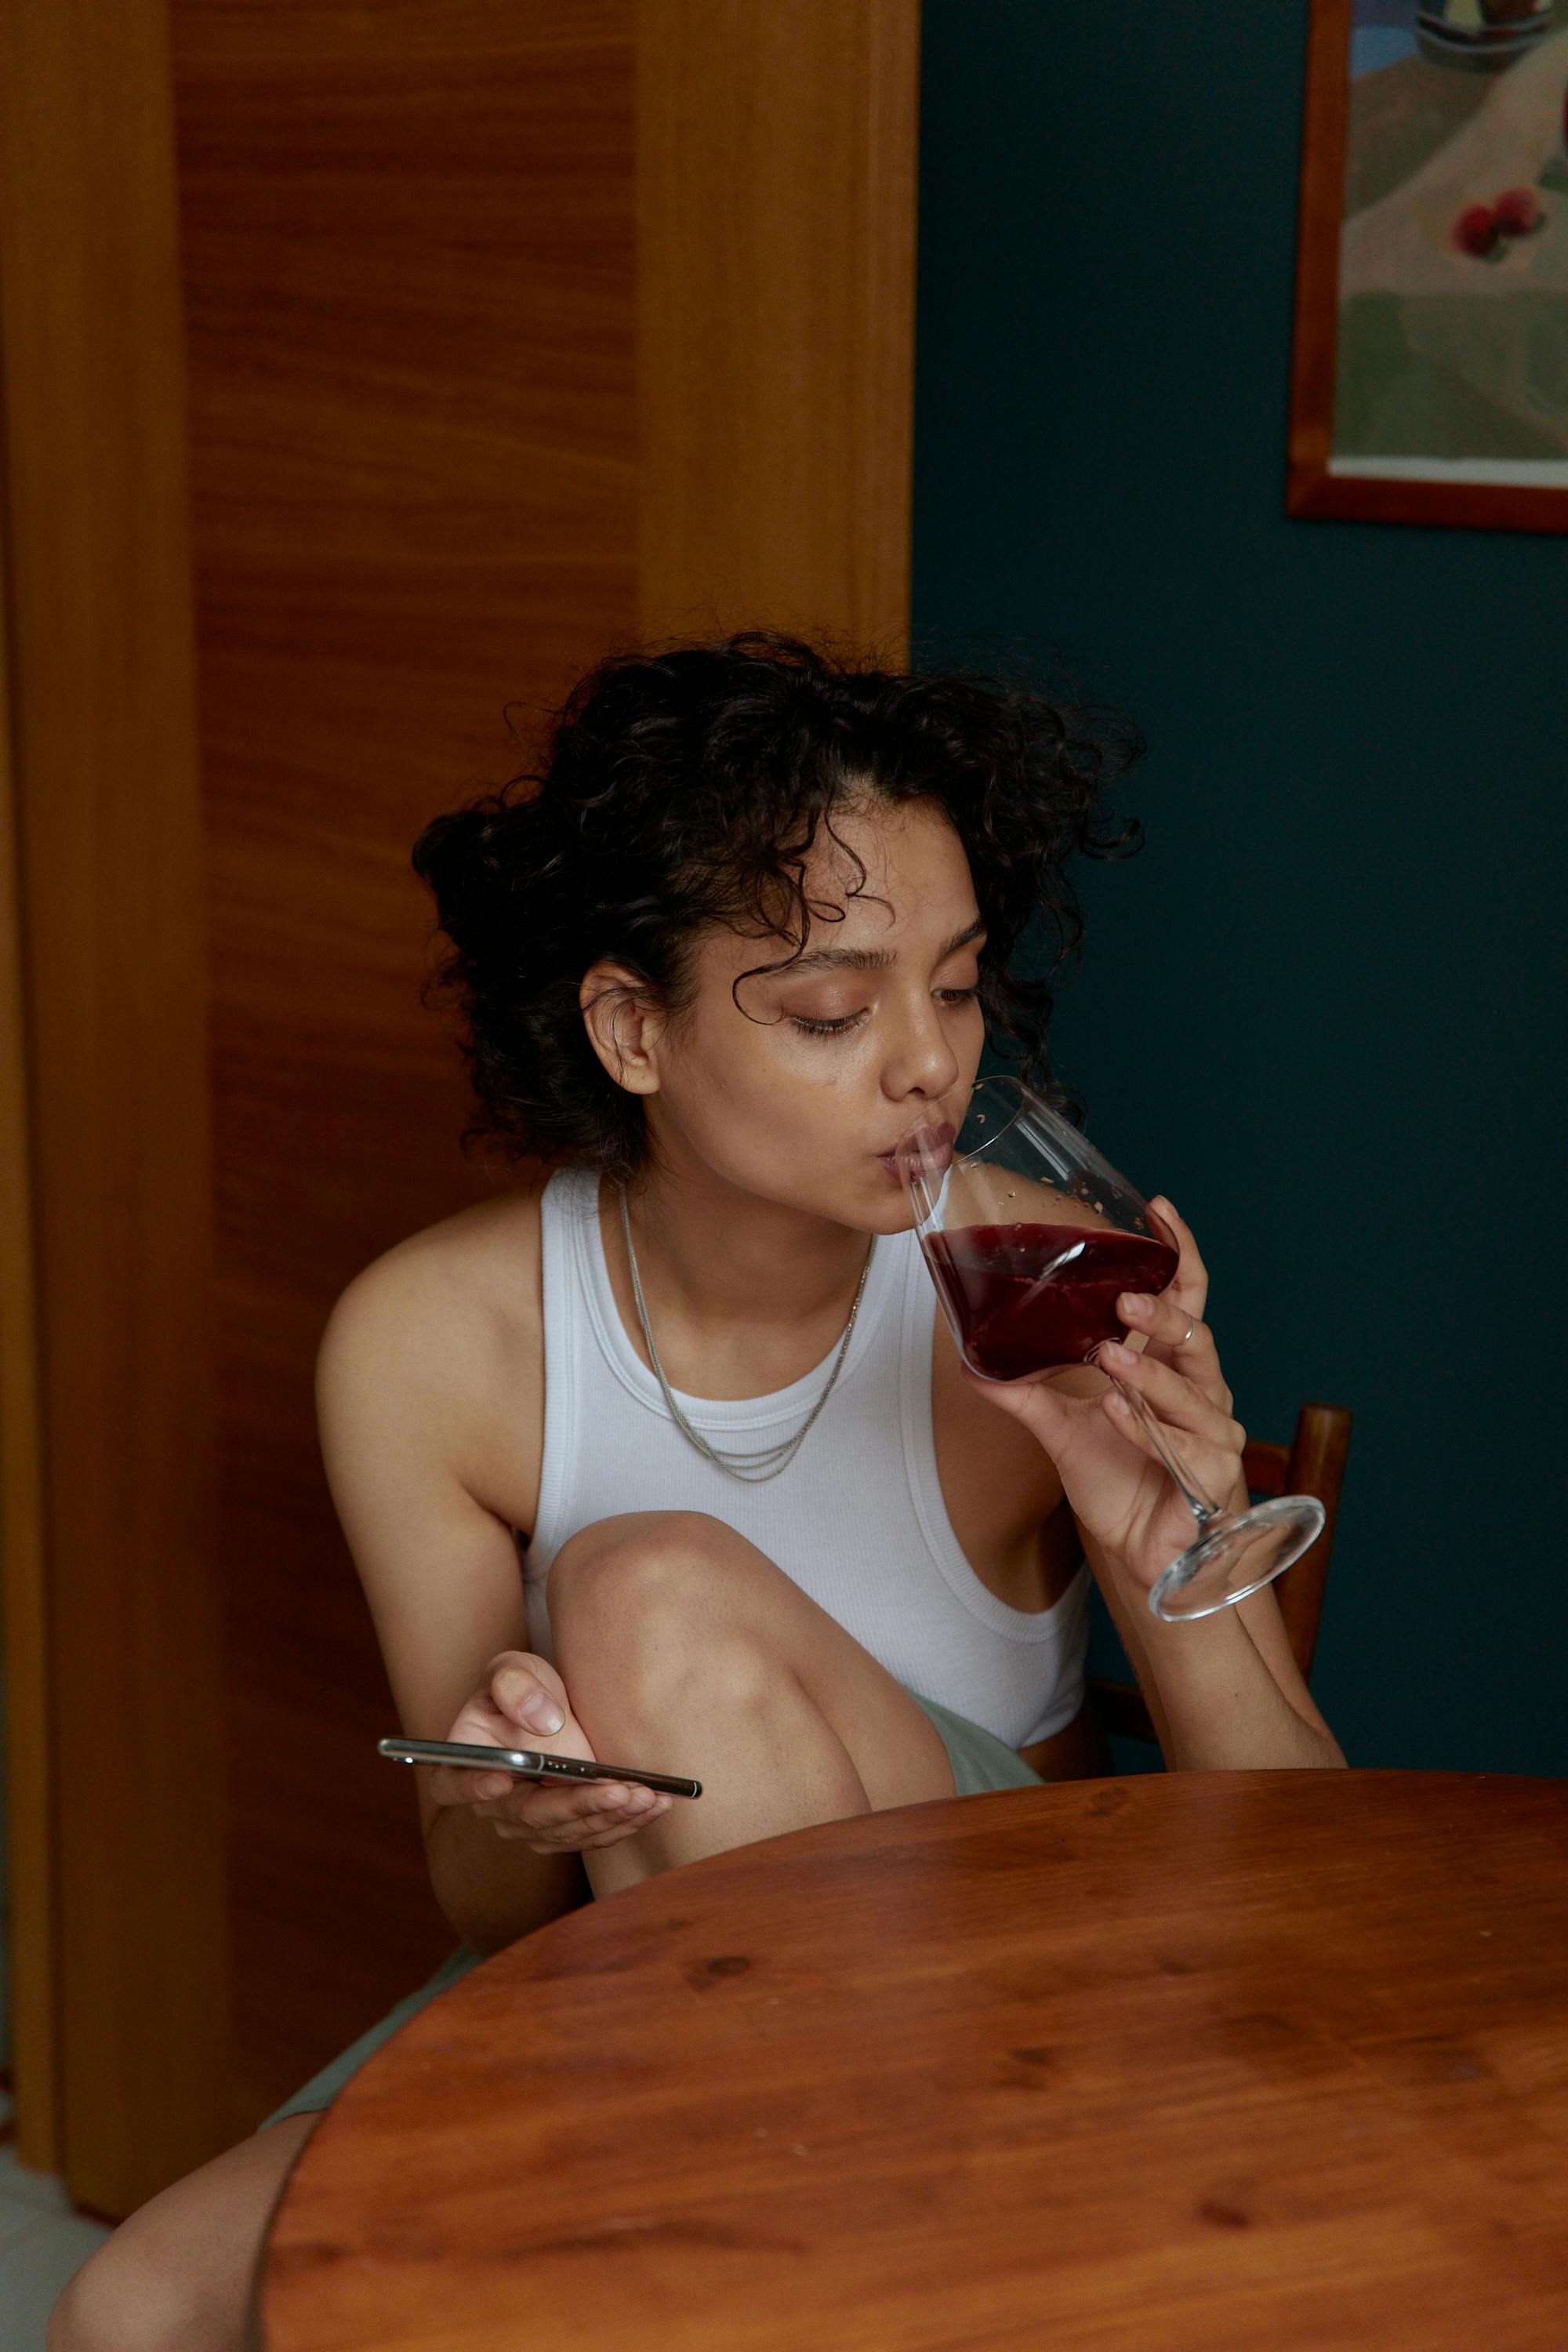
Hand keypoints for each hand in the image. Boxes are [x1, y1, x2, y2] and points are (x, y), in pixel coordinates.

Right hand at [428, 1650, 672, 1852]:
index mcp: (466, 1762)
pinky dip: (626, 1822)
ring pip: (568, 1832)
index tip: (500, 1779)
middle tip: (621, 1790)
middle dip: (579, 1805)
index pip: (454, 1783)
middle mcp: (494, 1802)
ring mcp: (530, 1822)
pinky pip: (593, 1834)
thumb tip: (542, 1720)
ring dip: (610, 1817)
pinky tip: (655, 1805)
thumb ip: (516, 1686)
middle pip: (531, 1815)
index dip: (472, 1786)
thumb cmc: (524, 1686)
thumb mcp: (514, 1670)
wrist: (553, 1707)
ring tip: (647, 1796)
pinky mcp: (565, 1828)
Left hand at [968, 1199, 1246, 1593]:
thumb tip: (969, 1361)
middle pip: (1196, 1336)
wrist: (1142, 1553)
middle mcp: (1200, 1390)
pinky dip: (1146, 1429)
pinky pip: (1182, 1447)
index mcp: (1171, 1365)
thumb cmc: (1119, 1481)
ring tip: (1111, 1357)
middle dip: (1162, 1316)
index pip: (1185, 1297)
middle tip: (1123, 1301)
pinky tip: (1116, 1415)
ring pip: (1190, 1391)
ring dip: (1149, 1374)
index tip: (1159, 1210)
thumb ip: (1023, 1393)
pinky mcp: (1213, 1476)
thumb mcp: (1062, 1430)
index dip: (1179, 1253)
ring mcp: (1213, 1433)